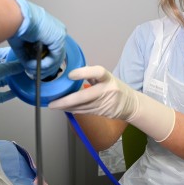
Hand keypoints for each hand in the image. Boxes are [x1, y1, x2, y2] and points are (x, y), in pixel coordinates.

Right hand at [0, 0, 65, 78]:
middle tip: (35, 74)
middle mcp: (57, 31)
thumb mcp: (23, 43)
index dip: (46, 62)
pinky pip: (54, 58)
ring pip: (57, 59)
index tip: (37, 70)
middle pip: (57, 55)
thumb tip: (30, 66)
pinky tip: (34, 66)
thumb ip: (29, 55)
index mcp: (50, 29)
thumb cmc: (15, 23)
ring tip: (31, 70)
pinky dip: (45, 65)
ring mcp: (60, 34)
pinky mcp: (58, 39)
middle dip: (46, 69)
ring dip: (44, 68)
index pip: (53, 50)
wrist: (16, 16)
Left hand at [0, 47, 23, 127]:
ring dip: (11, 81)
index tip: (20, 54)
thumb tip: (20, 65)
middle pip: (0, 68)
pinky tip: (16, 92)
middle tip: (25, 67)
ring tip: (23, 79)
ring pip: (1, 82)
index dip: (8, 54)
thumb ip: (7, 68)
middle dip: (12, 68)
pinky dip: (7, 94)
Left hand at [48, 66, 175, 141]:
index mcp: (108, 78)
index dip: (84, 73)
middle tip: (53, 102)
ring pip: (82, 107)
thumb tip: (72, 72)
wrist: (131, 104)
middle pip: (85, 96)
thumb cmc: (115, 88)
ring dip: (66, 107)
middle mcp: (107, 90)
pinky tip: (64, 108)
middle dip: (67, 101)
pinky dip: (72, 110)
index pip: (98, 72)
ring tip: (54, 105)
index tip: (70, 75)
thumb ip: (92, 75)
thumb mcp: (107, 78)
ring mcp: (104, 103)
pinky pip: (84, 111)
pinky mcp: (101, 112)